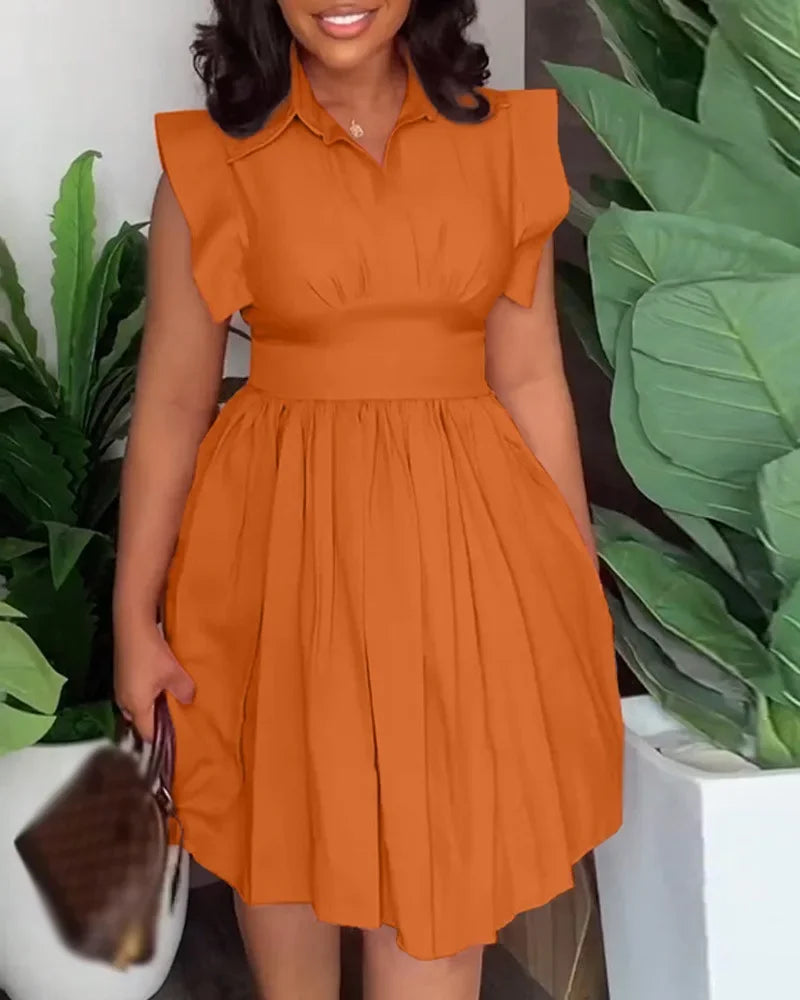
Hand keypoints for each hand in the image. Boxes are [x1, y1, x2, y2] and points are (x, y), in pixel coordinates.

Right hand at [114, 618, 194, 740]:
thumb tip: (189, 701)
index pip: (148, 734)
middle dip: (159, 721)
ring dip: (153, 706)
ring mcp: (120, 690)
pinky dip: (147, 695)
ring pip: (138, 708)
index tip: (181, 734)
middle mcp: (124, 703)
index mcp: (136, 707)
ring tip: (172, 699)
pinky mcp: (122, 678)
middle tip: (179, 716)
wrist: (132, 626)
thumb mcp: (174, 673)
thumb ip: (184, 691)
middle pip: (142, 722)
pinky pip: (135, 696)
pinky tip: (160, 684)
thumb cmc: (152, 653)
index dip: (164, 737)